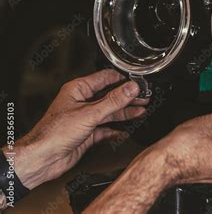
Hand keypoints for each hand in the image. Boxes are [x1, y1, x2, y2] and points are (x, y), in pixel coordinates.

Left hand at [5, 69, 147, 188]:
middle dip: (127, 97)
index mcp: (78, 90)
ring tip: (141, 109)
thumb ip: (113, 101)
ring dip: (125, 112)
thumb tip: (130, 88)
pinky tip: (126, 129)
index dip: (123, 79)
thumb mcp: (90, 113)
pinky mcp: (87, 134)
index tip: (138, 81)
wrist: (41, 159)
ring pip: (110, 112)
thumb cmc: (53, 133)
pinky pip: (106, 129)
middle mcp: (82, 102)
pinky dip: (116, 130)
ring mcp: (85, 118)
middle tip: (144, 96)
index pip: (106, 78)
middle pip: (110, 96)